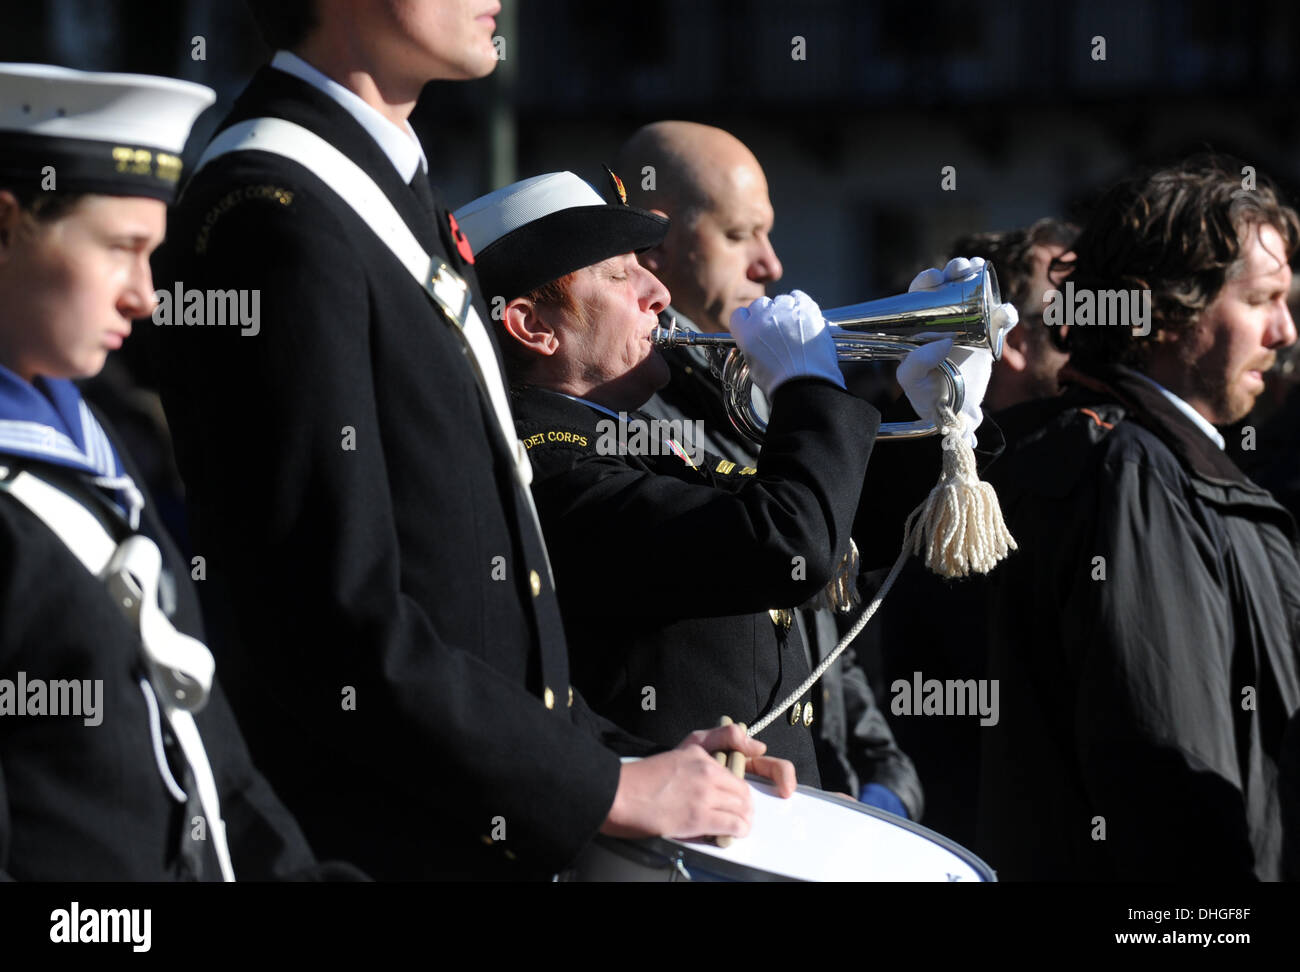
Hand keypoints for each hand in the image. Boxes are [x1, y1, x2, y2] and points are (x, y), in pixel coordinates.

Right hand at [600, 725, 795, 839]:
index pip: (740, 775)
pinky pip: (733, 826)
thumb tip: (757, 745)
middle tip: (737, 815)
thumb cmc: (645, 776)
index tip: (741, 800)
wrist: (619, 794)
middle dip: (745, 808)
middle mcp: (707, 773)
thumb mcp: (684, 746)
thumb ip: (721, 738)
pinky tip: (729, 834)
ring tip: (733, 826)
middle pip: (745, 794)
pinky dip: (737, 832)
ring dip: (742, 821)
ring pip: (742, 810)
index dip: (743, 792)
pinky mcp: (697, 817)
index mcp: (703, 757)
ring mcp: (703, 795)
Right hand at [729, 290, 844, 398]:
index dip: (747, 321)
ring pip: (780, 300)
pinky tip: (802, 314)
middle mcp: (763, 317)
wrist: (805, 383)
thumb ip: (752, 347)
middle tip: (775, 329)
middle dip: (766, 315)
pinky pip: (798, 296)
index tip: (754, 326)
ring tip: (793, 325)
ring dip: (784, 310)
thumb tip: (758, 341)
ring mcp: (785, 311)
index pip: (740, 315)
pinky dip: (799, 303)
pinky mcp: (805, 309)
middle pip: (760, 305)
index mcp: (746, 332)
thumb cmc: (780, 382)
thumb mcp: (753, 366)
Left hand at [897, 257, 1016, 446]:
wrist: (955, 411)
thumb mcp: (911, 381)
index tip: (934, 279)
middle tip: (959, 269)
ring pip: (978, 291)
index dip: (927, 280)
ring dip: (980, 276)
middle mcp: (945, 317)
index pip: (921, 293)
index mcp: (921, 322)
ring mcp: (970, 323)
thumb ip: (916, 364)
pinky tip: (1003, 314)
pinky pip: (1002, 317)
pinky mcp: (990, 335)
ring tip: (980, 272)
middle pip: (951, 283)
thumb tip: (942, 341)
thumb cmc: (927, 394)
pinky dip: (1007, 312)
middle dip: (956, 269)